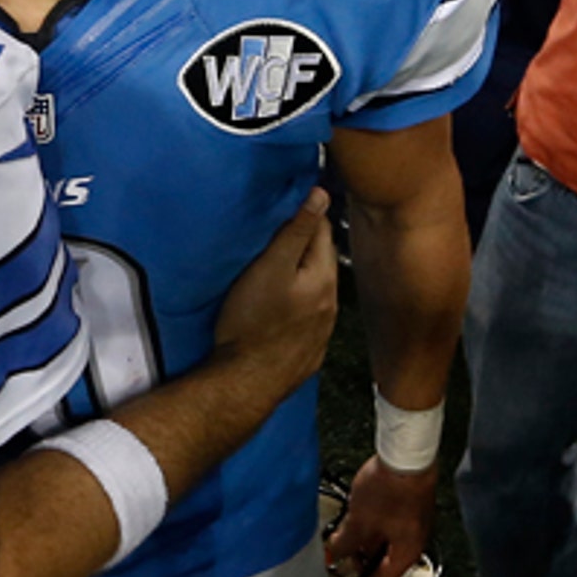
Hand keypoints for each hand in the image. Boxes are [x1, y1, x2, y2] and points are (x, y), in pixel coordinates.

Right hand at [211, 189, 337, 405]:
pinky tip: (281, 307)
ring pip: (315, 289)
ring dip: (301, 275)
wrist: (246, 383)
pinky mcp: (308, 352)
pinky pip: (308, 317)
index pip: (321, 231)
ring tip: (278, 266)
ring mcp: (322, 330)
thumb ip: (294, 232)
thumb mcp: (268, 268)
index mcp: (323, 278)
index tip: (287, 202)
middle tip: (279, 229)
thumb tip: (320, 194)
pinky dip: (298, 304)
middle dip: (305, 243)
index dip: (306, 212)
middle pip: (320, 260)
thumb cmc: (251, 322)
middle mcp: (331, 303)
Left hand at [326, 455, 436, 576]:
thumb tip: (335, 554)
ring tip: (342, 532)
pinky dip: (369, 523)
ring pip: (383, 539)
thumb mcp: (360, 520)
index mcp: (406, 552)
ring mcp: (411, 522)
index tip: (344, 574)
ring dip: (362, 539)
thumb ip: (346, 542)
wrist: (406, 456)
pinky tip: (354, 513)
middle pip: (384, 559)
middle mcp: (413, 540)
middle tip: (339, 553)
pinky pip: (385, 522)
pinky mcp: (405, 505)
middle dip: (360, 557)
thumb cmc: (392, 487)